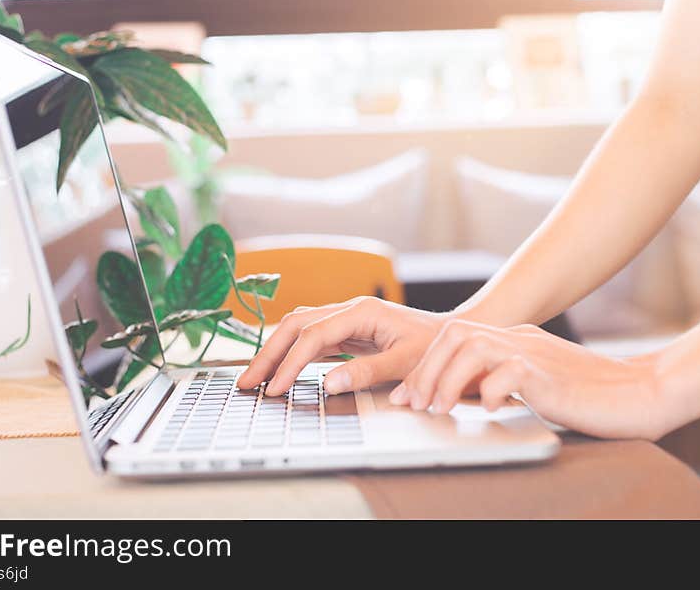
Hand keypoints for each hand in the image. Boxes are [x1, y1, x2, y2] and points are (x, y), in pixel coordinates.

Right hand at [237, 297, 446, 396]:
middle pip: (295, 325)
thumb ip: (367, 372)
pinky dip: (289, 355)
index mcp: (362, 312)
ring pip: (297, 329)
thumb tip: (329, 384)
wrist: (452, 336)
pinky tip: (277, 372)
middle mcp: (348, 310)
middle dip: (269, 353)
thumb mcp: (406, 362)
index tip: (275, 389)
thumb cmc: (435, 347)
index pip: (313, 335)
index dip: (290, 363)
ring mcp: (345, 319)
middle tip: (247, 383)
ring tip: (254, 379)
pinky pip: (309, 340)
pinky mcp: (345, 332)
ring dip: (274, 352)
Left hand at [389, 319, 666, 439]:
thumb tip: (466, 396)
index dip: (425, 365)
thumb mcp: (537, 382)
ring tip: (442, 408)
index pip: (455, 337)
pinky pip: (508, 372)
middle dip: (426, 370)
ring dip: (448, 380)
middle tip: (417, 403)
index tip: (409, 394)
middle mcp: (520, 338)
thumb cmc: (591, 396)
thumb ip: (504, 380)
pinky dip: (490, 391)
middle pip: (455, 335)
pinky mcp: (550, 375)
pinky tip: (491, 409)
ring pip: (472, 347)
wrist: (642, 393)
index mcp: (515, 338)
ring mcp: (535, 353)